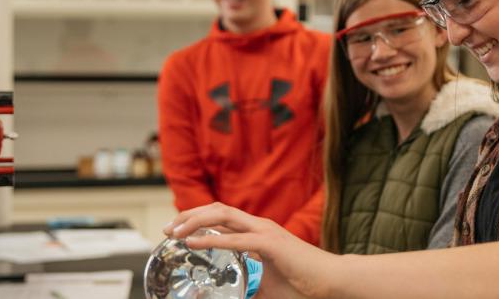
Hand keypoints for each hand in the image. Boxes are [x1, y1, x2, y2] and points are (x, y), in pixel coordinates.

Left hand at [163, 202, 339, 298]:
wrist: (331, 282)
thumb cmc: (303, 284)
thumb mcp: (264, 284)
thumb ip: (246, 283)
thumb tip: (227, 295)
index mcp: (257, 232)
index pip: (221, 216)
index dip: (195, 218)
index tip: (175, 230)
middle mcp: (259, 226)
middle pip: (216, 209)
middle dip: (188, 215)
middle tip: (167, 229)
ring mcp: (265, 232)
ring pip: (222, 215)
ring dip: (194, 221)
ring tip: (175, 232)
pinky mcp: (271, 244)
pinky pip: (235, 238)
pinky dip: (211, 239)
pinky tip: (193, 242)